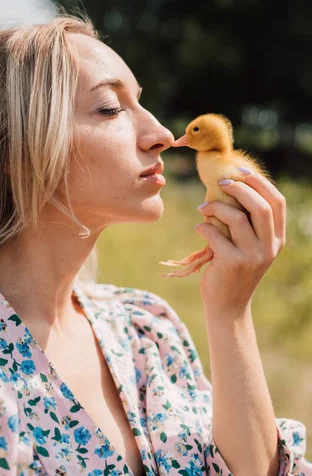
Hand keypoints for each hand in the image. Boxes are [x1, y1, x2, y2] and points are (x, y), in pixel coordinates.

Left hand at [195, 173, 285, 316]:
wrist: (228, 305)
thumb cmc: (234, 268)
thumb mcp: (250, 246)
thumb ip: (249, 223)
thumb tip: (233, 185)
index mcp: (277, 240)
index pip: (277, 202)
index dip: (260, 183)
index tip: (241, 172)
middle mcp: (269, 248)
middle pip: (260, 207)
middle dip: (239, 189)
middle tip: (221, 183)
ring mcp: (252, 257)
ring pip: (237, 218)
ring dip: (215, 207)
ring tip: (203, 208)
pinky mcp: (233, 263)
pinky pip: (215, 234)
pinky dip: (203, 226)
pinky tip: (199, 228)